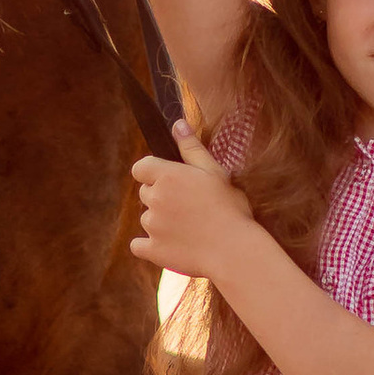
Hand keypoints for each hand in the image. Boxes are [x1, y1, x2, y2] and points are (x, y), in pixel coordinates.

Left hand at [128, 122, 255, 275]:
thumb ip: (192, 148)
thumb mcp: (216, 172)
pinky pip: (139, 245)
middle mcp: (154, 199)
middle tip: (189, 207)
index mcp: (167, 176)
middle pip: (145, 194)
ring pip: (147, 219)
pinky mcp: (152, 250)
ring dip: (161, 222)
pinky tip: (173, 246)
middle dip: (161, 198)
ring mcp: (151, 226)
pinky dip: (151, 246)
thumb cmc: (230, 209)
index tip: (171, 182)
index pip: (141, 168)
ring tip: (190, 229)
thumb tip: (178, 124)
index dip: (153, 173)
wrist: (234, 250)